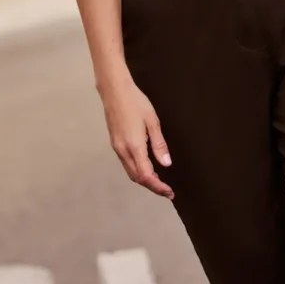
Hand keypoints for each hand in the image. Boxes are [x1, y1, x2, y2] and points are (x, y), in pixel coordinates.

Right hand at [101, 75, 173, 199]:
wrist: (114, 90)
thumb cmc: (136, 102)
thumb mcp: (152, 121)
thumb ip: (159, 144)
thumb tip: (166, 164)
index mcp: (134, 147)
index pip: (146, 176)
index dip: (158, 187)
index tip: (169, 192)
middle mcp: (123, 151)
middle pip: (137, 177)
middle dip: (152, 186)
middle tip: (167, 190)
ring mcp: (117, 148)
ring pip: (130, 172)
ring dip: (144, 180)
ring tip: (159, 181)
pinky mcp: (114, 143)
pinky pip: (126, 163)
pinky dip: (137, 170)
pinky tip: (147, 167)